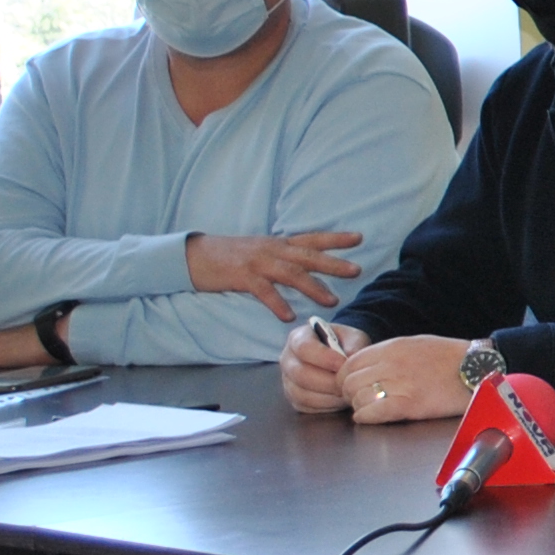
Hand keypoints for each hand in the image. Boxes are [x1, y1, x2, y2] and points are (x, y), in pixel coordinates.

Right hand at [186, 229, 363, 320]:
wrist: (195, 254)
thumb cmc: (230, 256)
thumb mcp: (260, 251)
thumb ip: (282, 257)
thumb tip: (305, 268)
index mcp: (278, 243)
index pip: (312, 238)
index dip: (335, 238)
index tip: (358, 238)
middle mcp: (272, 250)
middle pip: (308, 256)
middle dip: (333, 263)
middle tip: (356, 271)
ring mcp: (258, 262)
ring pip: (291, 273)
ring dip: (313, 287)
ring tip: (331, 301)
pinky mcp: (242, 276)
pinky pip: (263, 291)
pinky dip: (277, 303)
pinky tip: (288, 315)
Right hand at [280, 318, 370, 414]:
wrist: (340, 361)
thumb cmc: (345, 346)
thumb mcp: (353, 338)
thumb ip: (354, 344)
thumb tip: (350, 356)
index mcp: (298, 338)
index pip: (304, 348)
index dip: (325, 358)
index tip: (343, 364)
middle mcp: (288, 359)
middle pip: (301, 374)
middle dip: (328, 382)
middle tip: (348, 384)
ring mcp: (288, 381)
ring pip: (302, 394)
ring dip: (328, 396)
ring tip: (347, 393)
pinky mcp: (293, 399)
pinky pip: (306, 406)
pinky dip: (325, 406)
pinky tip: (340, 400)